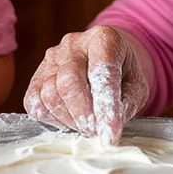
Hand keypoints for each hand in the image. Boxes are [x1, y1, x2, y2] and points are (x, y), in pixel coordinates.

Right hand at [23, 25, 148, 144]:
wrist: (104, 59)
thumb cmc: (123, 74)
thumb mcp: (137, 86)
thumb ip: (126, 104)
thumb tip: (108, 130)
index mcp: (104, 38)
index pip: (102, 71)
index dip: (106, 106)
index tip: (110, 135)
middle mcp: (73, 43)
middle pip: (69, 82)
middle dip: (83, 115)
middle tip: (96, 132)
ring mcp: (51, 58)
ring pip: (50, 95)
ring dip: (69, 120)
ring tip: (86, 125)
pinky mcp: (36, 76)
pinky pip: (35, 104)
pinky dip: (52, 120)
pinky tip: (70, 120)